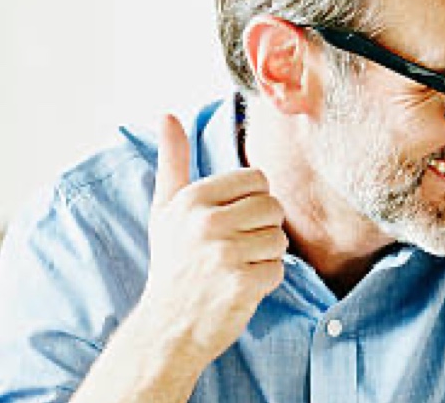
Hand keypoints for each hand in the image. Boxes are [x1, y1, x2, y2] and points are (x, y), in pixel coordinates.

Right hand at [137, 114, 287, 366]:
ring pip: (279, 239)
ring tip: (236, 268)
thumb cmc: (171, 265)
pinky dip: (266, 281)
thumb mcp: (165, 210)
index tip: (230, 222)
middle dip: (262, 229)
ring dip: (265, 256)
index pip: (257, 179)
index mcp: (193, 199)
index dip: (251, 202)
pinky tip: (241, 287)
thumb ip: (173, 161)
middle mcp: (207, 222)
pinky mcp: (242, 283)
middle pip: (273, 207)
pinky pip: (279, 269)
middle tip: (235, 249)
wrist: (166, 328)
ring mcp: (225, 253)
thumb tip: (168, 116)